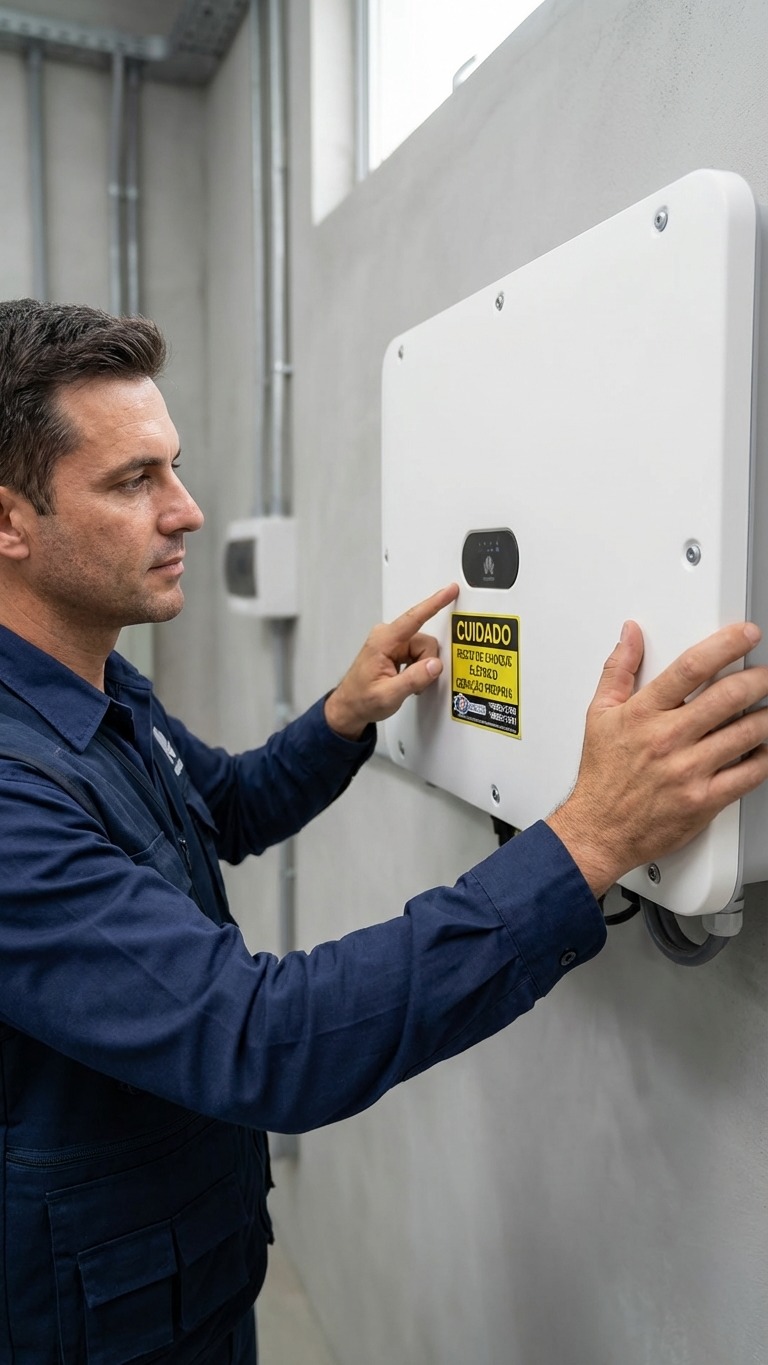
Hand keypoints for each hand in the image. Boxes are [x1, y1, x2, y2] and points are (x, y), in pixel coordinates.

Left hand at [324, 583, 459, 739]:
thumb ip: (413, 679)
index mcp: (383, 641)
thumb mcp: (389, 695)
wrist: (350, 706)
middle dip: (425, 664)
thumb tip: (434, 665)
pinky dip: (417, 667)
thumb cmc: (362, 699)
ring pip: (424, 650)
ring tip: (406, 683)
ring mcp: (392, 642)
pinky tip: (406, 677)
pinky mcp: (396, 648)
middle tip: (414, 683)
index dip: (435, 603)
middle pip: (425, 642)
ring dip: (421, 668)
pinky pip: (418, 653)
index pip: (414, 618)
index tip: (450, 591)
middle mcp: (387, 636)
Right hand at [546, 621, 767, 896]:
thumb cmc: (603, 776)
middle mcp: (668, 740)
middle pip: (728, 697)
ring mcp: (689, 771)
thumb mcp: (599, 714)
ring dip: (767, 716)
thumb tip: (630, 635)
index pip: (690, 669)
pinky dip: (765, 757)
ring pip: (747, 733)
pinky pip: (750, 774)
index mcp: (643, 714)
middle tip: (766, 673)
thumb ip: (618, 670)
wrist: (600, 831)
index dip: (725, 646)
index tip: (745, 635)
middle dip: (759, 678)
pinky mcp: (705, 800)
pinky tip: (763, 747)